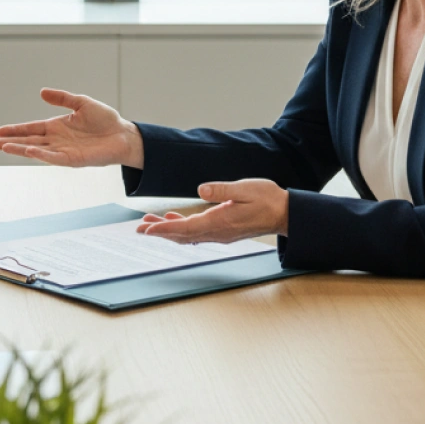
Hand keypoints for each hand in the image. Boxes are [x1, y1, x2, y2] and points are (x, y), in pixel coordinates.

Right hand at [0, 89, 144, 168]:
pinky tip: (29, 151)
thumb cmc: (105, 119)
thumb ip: (62, 98)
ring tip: (3, 148)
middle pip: (28, 141)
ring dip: (20, 149)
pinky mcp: (73, 160)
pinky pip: (54, 158)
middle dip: (10, 142)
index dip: (14, 130)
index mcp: (56, 127)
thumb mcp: (81, 103)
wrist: (123, 134)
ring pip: (36, 151)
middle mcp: (56, 140)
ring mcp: (63, 151)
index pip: (30, 129)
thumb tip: (42, 92)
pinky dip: (41, 155)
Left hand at [137, 179, 289, 242]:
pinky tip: (174, 221)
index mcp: (220, 221)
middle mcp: (218, 231)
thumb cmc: (268, 199)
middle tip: (139, 228)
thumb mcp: (245, 189)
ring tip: (150, 223)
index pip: (186, 228)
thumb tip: (200, 190)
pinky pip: (197, 232)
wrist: (285, 213)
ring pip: (188, 235)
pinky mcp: (223, 230)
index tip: (147, 229)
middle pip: (182, 234)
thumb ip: (222, 190)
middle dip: (159, 231)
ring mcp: (220, 233)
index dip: (164, 229)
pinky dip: (182, 228)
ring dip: (168, 230)